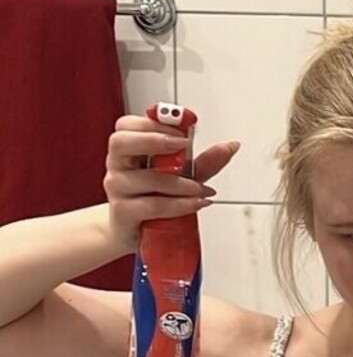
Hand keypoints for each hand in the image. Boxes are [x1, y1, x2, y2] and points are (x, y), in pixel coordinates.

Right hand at [103, 114, 240, 249]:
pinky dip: (180, 204)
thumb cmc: (153, 200)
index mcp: (126, 149)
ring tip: (202, 189)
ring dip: (181, 182)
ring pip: (148, 178)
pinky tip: (197, 203)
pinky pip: (153, 205)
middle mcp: (117, 165)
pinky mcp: (123, 212)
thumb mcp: (182, 177)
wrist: (134, 234)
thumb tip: (231, 146)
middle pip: (122, 142)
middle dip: (156, 140)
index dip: (153, 123)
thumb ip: (204, 161)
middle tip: (183, 145)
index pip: (127, 125)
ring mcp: (117, 188)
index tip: (181, 129)